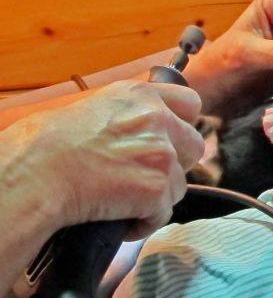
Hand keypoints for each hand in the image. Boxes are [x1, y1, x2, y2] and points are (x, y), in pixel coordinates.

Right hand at [13, 80, 202, 239]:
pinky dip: (144, 221)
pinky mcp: (158, 187)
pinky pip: (163, 213)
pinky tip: (122, 219)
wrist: (35, 173)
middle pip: (194, 145)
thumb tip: (143, 129)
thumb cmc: (48, 145)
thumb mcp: (94, 107)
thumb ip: (129, 114)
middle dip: (176, 162)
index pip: (190, 102)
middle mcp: (158, 119)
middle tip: (146, 173)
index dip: (182, 123)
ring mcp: (161, 153)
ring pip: (180, 183)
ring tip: (126, 199)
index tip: (171, 137)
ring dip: (158, 195)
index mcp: (140, 96)